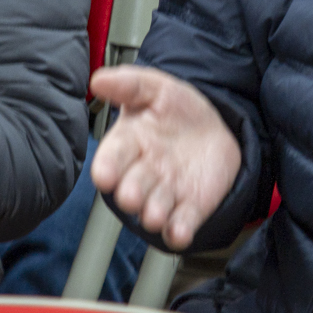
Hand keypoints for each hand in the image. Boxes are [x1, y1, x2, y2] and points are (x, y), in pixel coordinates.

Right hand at [91, 66, 241, 250]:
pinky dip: (179, 232)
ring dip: (153, 214)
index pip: (112, 157)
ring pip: (155, 208)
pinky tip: (179, 233)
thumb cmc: (176, 109)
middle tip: (130, 196)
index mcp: (129, 142)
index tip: (103, 175)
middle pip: (132, 187)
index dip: (107, 167)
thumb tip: (98, 79)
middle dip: (130, 194)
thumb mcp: (155, 88)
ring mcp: (168, 191)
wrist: (214, 127)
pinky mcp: (191, 207)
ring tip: (154, 215)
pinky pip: (183, 223)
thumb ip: (128, 84)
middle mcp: (144, 171)